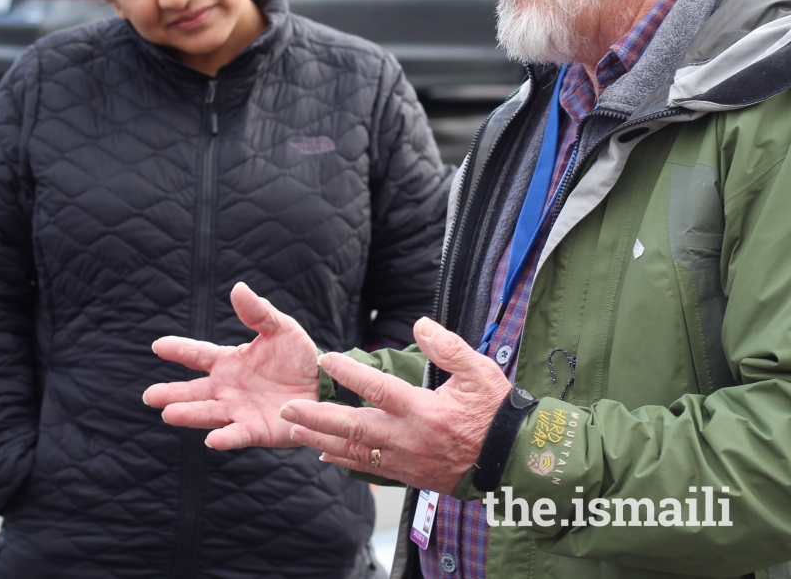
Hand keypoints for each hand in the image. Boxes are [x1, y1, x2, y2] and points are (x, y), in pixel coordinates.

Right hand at [143, 282, 318, 449]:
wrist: (325, 386)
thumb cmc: (299, 357)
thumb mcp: (281, 329)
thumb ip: (258, 312)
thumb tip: (238, 288)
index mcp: (228, 362)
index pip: (198, 355)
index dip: (178, 349)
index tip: (158, 345)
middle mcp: (227, 388)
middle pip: (194, 391)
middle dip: (171, 393)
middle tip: (149, 396)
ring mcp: (239, 411)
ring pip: (209, 413)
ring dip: (189, 414)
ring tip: (168, 414)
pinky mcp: (256, 431)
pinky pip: (238, 434)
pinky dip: (225, 438)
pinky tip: (211, 441)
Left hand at [279, 317, 510, 493]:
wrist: (513, 463)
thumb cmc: (498, 414)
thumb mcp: (481, 373)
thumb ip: (449, 348)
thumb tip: (419, 324)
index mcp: (424, 411)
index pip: (378, 389)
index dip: (349, 372)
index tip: (324, 358)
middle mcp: (409, 438)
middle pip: (353, 427)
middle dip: (316, 418)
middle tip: (286, 409)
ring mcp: (406, 461)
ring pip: (355, 452)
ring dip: (321, 440)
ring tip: (293, 430)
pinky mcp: (409, 475)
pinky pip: (369, 468)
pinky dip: (344, 461)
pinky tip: (324, 455)